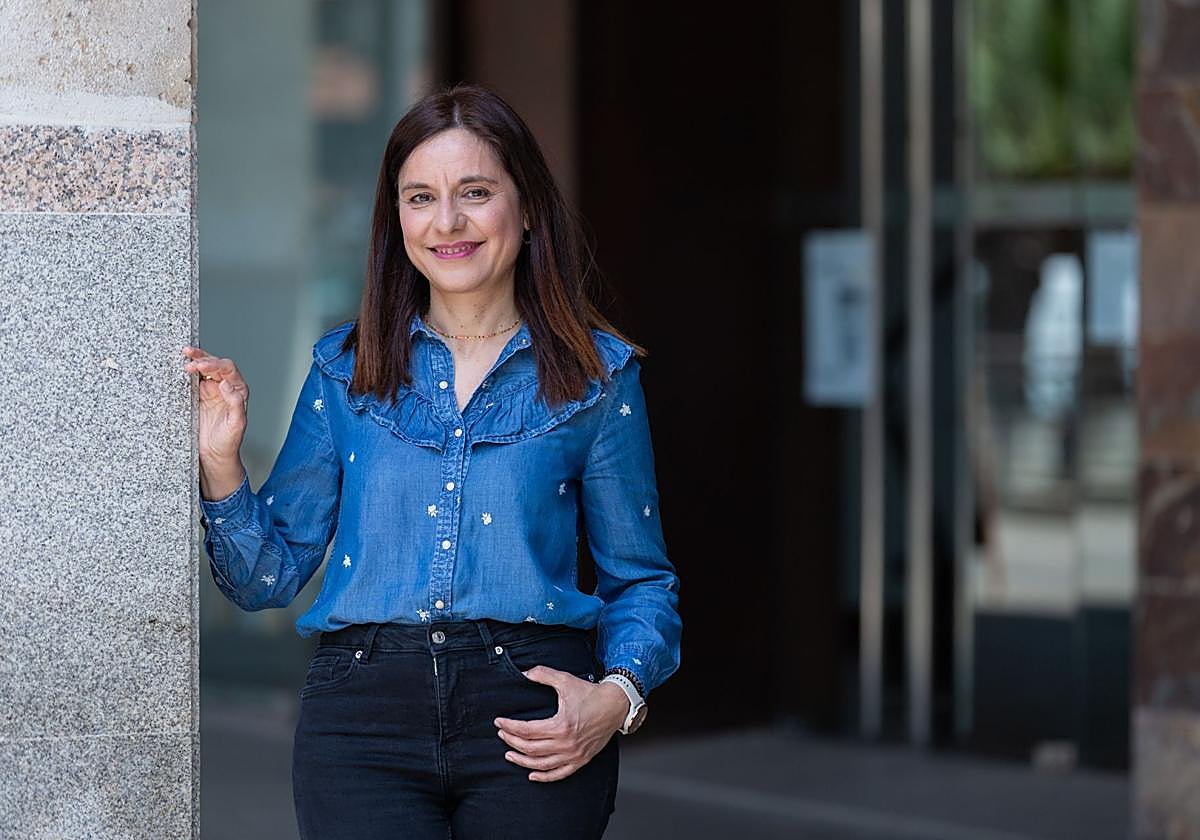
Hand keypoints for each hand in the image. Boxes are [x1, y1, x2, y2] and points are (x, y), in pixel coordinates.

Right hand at [181, 345, 248, 495]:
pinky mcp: (198, 397)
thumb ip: (235, 403)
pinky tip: (180, 366)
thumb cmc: (229, 442)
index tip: (201, 366)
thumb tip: (227, 384)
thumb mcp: (236, 425)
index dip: (215, 364)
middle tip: (189, 357)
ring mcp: (211, 391)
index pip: (228, 370)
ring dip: (195, 359)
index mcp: (238, 391)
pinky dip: (187, 372)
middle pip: (215, 365)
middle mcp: (226, 388)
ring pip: (204, 370)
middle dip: (203, 358)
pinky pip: (193, 381)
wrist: (214, 456)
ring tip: (185, 353)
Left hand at [494, 666, 628, 781]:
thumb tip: (525, 673)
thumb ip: (544, 674)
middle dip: (512, 741)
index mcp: (561, 725)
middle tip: (501, 735)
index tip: (499, 722)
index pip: (527, 730)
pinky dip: (544, 776)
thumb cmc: (591, 694)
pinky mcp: (581, 760)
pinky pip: (559, 774)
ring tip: (509, 754)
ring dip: (522, 761)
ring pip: (541, 764)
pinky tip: (532, 774)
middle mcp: (566, 743)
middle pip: (530, 748)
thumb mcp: (566, 680)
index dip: (510, 727)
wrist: (615, 705)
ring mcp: (574, 754)